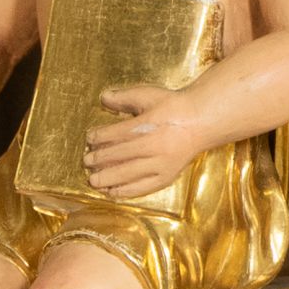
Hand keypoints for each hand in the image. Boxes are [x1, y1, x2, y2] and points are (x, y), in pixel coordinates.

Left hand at [85, 82, 197, 200]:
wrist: (202, 121)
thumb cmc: (174, 106)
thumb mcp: (149, 96)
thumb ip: (124, 97)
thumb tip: (103, 97)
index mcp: (148, 125)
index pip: (115, 134)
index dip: (98, 137)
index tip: (89, 139)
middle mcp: (154, 146)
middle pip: (119, 155)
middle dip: (99, 159)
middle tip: (86, 161)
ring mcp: (161, 163)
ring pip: (129, 174)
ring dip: (108, 178)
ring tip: (93, 181)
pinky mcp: (167, 175)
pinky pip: (144, 187)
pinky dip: (127, 191)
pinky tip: (113, 192)